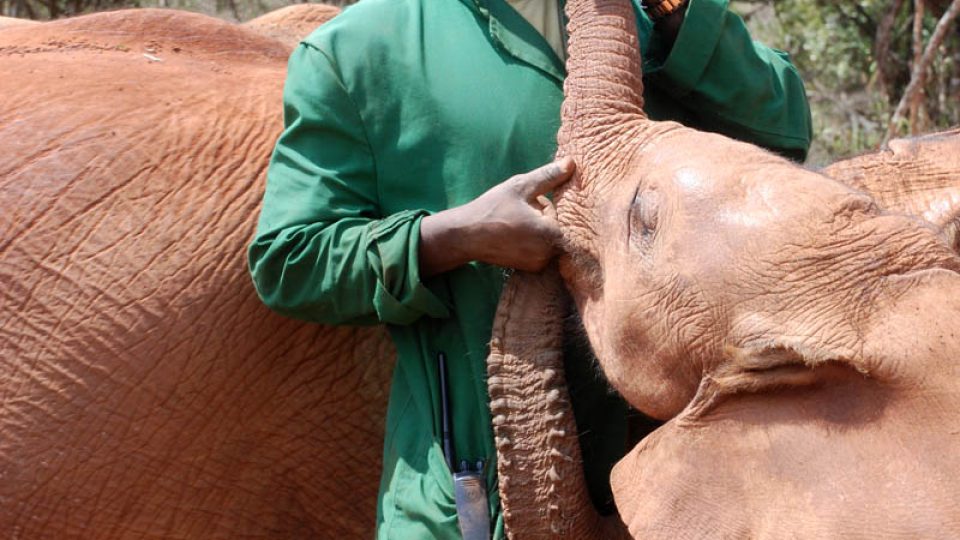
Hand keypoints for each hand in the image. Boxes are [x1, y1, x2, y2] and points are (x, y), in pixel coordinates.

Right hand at [419, 158, 574, 276]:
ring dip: (534, 227)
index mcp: (552, 234)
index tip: (526, 203)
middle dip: (540, 216)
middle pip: (555, 226)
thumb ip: (548, 176)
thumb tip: (572, 162)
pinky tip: (511, 235)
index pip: (559, 212)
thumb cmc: (492, 210)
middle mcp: (549, 254)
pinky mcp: (530, 270)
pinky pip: (538, 249)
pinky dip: (529, 240)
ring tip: (512, 223)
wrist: (466, 236)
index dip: (541, 204)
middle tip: (517, 213)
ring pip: (546, 237)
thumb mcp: (521, 186)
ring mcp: (539, 265)